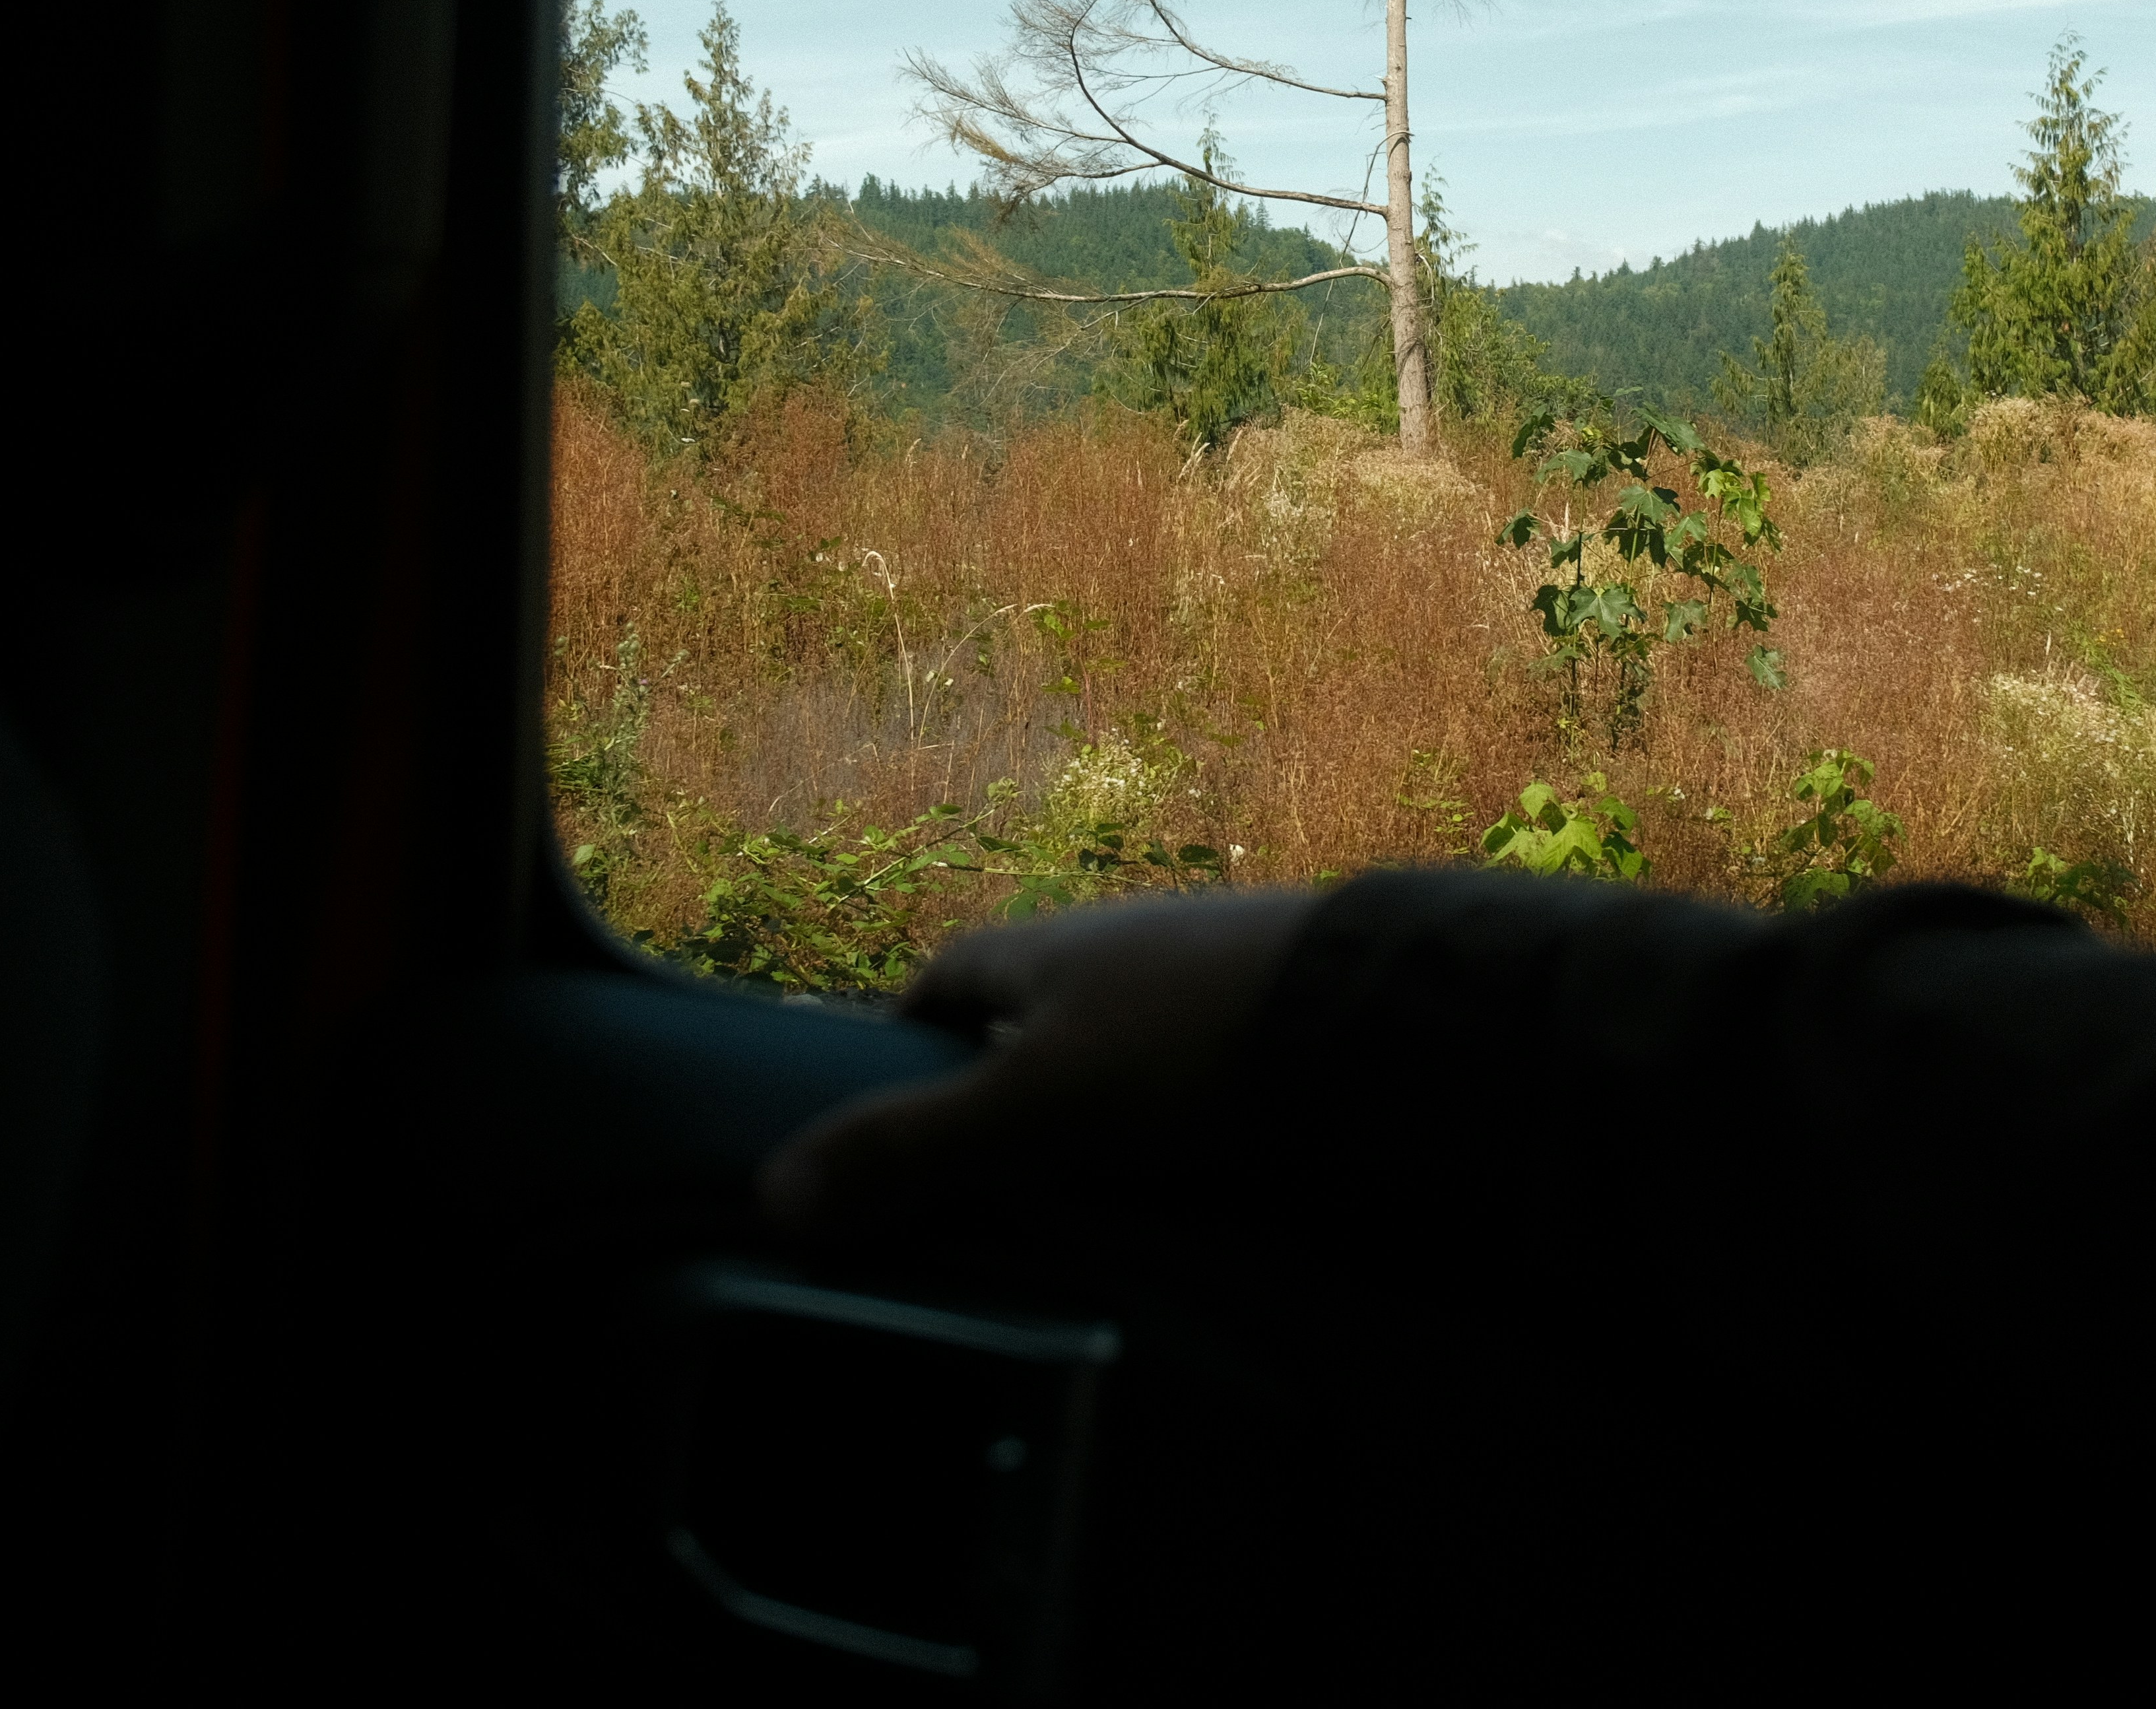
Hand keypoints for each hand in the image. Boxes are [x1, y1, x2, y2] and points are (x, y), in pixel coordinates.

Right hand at [760, 885, 1322, 1255]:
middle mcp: (1121, 950)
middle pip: (1030, 1018)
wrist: (1381, 1018)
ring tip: (1064, 1208)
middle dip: (996, 1087)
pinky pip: (1197, 1080)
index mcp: (1048, 947)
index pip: (947, 980)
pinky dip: (1172, 1128)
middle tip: (964, 1184)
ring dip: (1091, 1113)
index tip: (879, 1114)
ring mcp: (1205, 984)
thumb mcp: (1034, 1106)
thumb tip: (774, 1194)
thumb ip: (914, 1147)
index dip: (905, 1041)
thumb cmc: (1188, 1042)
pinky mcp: (1278, 1028)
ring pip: (1118, 1051)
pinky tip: (1173, 1188)